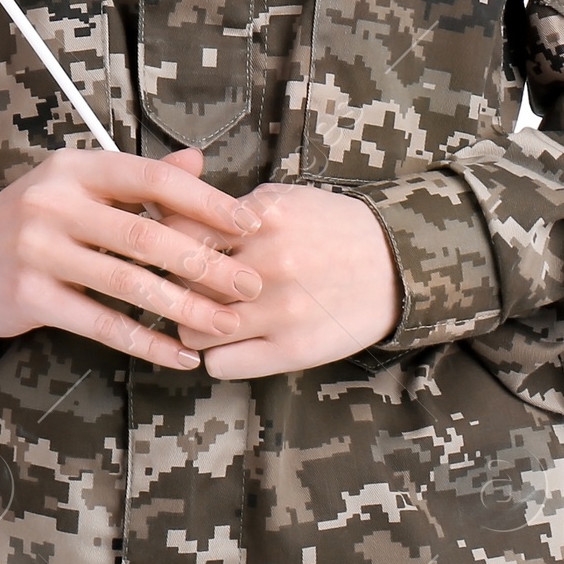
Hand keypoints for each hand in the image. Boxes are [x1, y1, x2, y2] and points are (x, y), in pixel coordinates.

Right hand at [0, 145, 265, 370]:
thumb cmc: (37, 218)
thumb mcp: (81, 185)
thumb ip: (139, 177)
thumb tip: (198, 160)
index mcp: (78, 167)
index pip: (153, 177)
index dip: (205, 200)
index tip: (249, 223)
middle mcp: (56, 201)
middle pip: (145, 233)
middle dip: (205, 262)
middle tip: (249, 285)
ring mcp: (39, 248)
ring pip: (127, 282)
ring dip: (183, 307)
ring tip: (224, 324)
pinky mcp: (29, 295)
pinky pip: (99, 322)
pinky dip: (143, 342)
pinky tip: (177, 355)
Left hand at [157, 179, 401, 378]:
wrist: (395, 264)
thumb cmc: (330, 228)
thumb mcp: (281, 200)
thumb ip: (228, 209)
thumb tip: (170, 213)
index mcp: (261, 216)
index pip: (179, 232)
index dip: (168, 243)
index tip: (174, 252)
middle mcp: (266, 261)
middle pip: (181, 283)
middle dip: (178, 287)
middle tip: (188, 290)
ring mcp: (278, 309)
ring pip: (193, 331)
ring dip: (195, 326)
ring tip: (211, 319)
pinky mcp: (292, 349)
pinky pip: (221, 364)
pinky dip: (219, 355)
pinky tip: (233, 342)